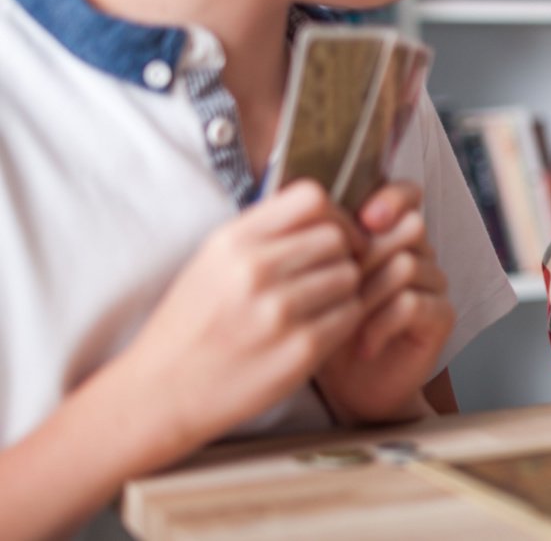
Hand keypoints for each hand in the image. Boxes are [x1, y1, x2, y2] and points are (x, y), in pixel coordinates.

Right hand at [121, 181, 364, 447]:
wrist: (161, 391)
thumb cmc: (192, 325)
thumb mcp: (212, 262)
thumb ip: (264, 235)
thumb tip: (325, 215)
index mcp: (233, 241)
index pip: (311, 198)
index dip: (333, 215)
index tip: (333, 235)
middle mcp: (255, 269)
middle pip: (337, 238)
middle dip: (341, 255)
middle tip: (328, 276)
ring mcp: (279, 310)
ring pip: (349, 276)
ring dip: (344, 290)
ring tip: (320, 306)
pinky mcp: (300, 349)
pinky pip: (351, 315)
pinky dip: (344, 320)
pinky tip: (320, 329)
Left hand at [314, 182, 454, 424]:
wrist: (349, 389)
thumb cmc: (326, 329)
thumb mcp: (313, 281)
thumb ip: (317, 243)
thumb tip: (302, 209)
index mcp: (388, 235)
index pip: (407, 194)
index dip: (392, 197)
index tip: (365, 218)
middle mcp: (418, 253)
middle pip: (409, 226)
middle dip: (368, 255)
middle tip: (341, 286)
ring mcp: (433, 284)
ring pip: (406, 264)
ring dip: (368, 295)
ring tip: (344, 321)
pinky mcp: (441, 315)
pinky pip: (413, 302)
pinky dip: (380, 324)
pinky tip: (363, 345)